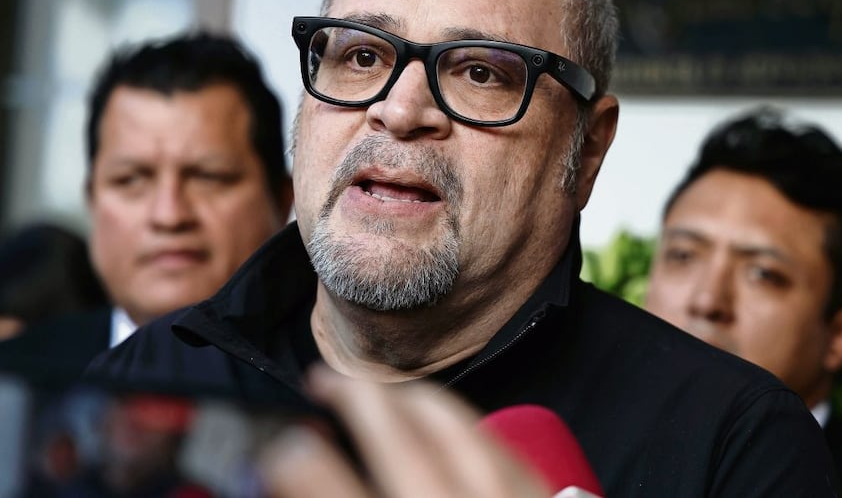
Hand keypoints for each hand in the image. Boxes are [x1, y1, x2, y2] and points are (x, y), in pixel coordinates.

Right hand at [258, 365, 550, 497]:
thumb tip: (301, 473)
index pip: (334, 488)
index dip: (294, 460)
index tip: (277, 443)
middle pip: (394, 432)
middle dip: (354, 393)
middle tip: (326, 379)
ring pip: (451, 423)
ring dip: (410, 398)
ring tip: (382, 391)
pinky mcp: (542, 496)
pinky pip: (496, 442)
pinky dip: (464, 424)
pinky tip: (447, 420)